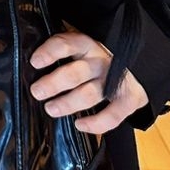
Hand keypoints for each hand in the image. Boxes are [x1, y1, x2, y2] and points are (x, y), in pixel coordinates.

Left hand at [29, 31, 149, 134]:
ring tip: (51, 109)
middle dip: (54, 83)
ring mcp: (116, 80)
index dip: (50, 52)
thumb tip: (32, 65)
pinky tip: (79, 125)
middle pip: (75, 73)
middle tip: (37, 92)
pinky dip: (97, 123)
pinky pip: (113, 115)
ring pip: (89, 94)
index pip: (66, 44)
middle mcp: (100, 61)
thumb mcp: (82, 48)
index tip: (35, 62)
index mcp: (86, 45)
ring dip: (68, 103)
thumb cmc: (98, 59)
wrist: (138, 65)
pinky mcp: (130, 98)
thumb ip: (62, 54)